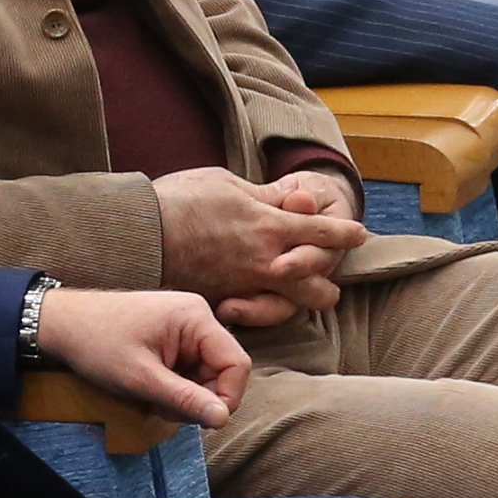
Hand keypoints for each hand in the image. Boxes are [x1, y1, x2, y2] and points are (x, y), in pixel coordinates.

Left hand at [29, 284, 248, 424]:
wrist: (61, 323)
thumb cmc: (97, 343)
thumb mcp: (140, 378)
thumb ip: (184, 398)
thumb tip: (223, 419)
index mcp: (196, 318)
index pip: (237, 364)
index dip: (226, 397)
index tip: (200, 419)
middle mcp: (198, 318)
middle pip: (222, 372)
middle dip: (197, 398)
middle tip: (161, 407)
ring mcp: (186, 328)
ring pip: (205, 376)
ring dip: (183, 396)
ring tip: (149, 397)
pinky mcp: (174, 339)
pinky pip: (189, 371)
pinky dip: (173, 388)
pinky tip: (149, 389)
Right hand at [149, 164, 367, 329]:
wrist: (137, 234)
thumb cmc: (180, 200)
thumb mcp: (228, 183)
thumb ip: (267, 195)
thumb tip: (295, 197)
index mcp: (269, 225)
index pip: (324, 232)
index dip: (346, 233)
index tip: (360, 233)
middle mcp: (264, 262)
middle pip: (319, 286)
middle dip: (327, 278)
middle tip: (324, 267)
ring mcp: (244, 288)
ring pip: (292, 308)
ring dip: (300, 298)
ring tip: (299, 288)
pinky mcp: (222, 303)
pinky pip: (257, 314)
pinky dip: (264, 308)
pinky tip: (261, 297)